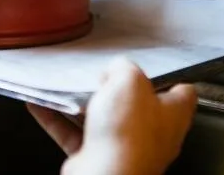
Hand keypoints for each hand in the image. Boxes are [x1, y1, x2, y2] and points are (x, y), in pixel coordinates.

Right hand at [28, 58, 196, 174]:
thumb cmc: (128, 135)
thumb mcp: (130, 80)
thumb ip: (124, 67)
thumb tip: (115, 68)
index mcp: (172, 114)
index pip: (181, 91)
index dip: (169, 75)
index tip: (154, 65)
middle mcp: (151, 134)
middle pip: (135, 104)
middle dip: (115, 87)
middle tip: (101, 74)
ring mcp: (122, 148)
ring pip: (101, 119)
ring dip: (80, 102)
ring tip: (65, 84)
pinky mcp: (96, 158)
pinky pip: (73, 134)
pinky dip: (56, 118)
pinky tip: (42, 104)